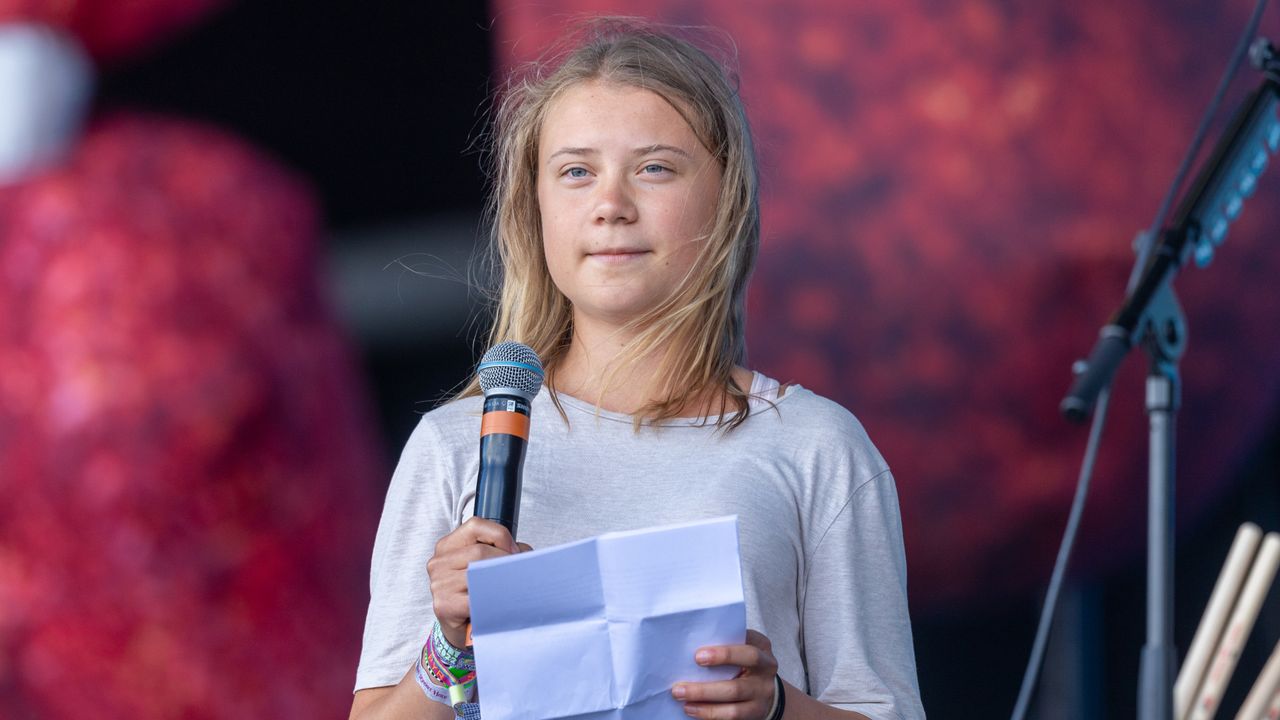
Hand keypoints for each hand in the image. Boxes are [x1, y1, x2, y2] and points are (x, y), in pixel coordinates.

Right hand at [425, 518, 529, 647]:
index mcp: (448, 546)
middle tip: (519, 574)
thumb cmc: (473, 592)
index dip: (500, 535)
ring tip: (512, 588)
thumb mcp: (483, 565)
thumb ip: (502, 552)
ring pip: (479, 574)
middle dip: (505, 562)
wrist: (460, 627)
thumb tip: (524, 554)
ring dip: (502, 582)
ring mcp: (439, 584)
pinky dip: (494, 601)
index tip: (514, 551)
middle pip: (480, 552)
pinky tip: (500, 604)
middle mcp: (439, 562)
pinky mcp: (444, 605)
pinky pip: (476, 599)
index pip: (475, 525)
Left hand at [671, 629, 779, 718]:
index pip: (747, 651)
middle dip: (705, 689)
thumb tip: (688, 648)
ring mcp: (762, 697)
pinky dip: (710, 715)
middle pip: (737, 686)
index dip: (724, 655)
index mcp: (762, 648)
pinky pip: (732, 718)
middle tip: (679, 688)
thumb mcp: (741, 644)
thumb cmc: (743, 658)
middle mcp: (765, 673)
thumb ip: (723, 642)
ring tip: (683, 702)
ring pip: (733, 708)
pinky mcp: (755, 714)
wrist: (765, 685)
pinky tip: (693, 710)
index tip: (697, 656)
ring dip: (705, 707)